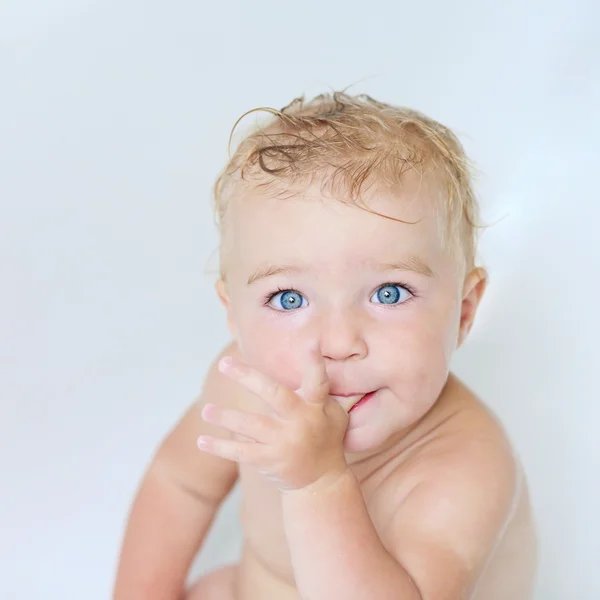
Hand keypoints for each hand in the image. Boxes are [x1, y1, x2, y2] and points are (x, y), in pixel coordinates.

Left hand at [197, 347, 348, 491]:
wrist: (323, 481)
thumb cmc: (326, 439)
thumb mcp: (334, 414)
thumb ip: (325, 392)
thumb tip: (317, 360)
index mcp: (315, 406)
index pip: (317, 382)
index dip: (315, 363)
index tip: (310, 343)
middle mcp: (300, 422)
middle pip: (274, 395)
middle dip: (248, 378)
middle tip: (224, 363)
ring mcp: (284, 442)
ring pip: (251, 426)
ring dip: (226, 417)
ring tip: (205, 410)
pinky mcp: (270, 460)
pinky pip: (241, 452)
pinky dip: (220, 447)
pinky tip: (202, 440)